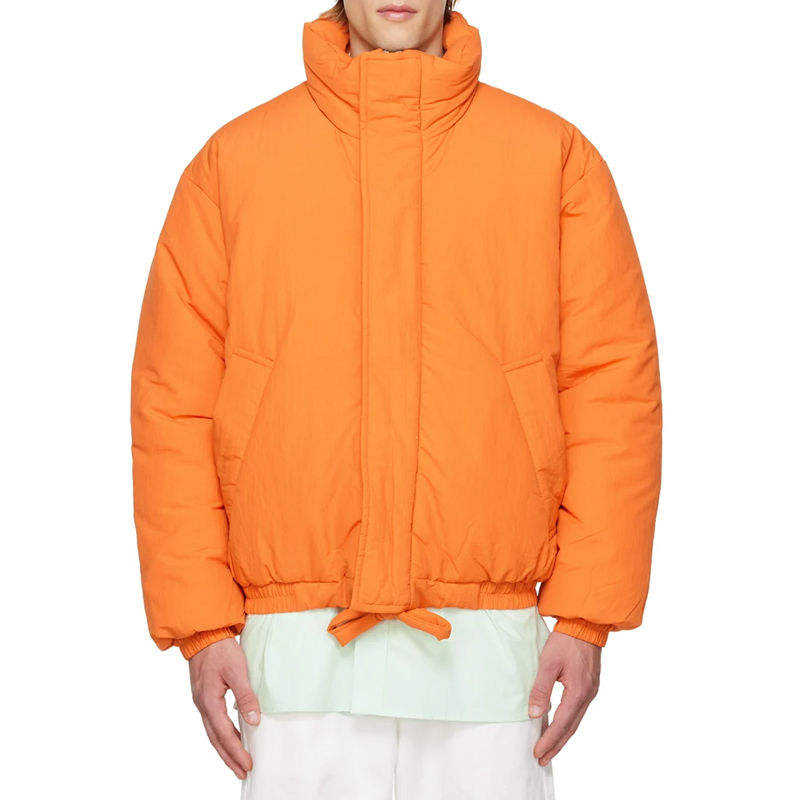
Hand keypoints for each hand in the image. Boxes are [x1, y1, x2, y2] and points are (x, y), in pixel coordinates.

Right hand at [189, 637, 260, 778]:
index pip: (224, 734)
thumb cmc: (221, 650)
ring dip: (225, 748)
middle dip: (229, 757)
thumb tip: (254, 721)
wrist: (204, 633)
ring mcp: (202, 701)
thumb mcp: (237, 670)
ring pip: (213, 732)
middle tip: (242, 772)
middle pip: (215, 739)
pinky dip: (222, 734)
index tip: (248, 765)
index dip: (237, 751)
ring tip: (237, 761)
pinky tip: (232, 735)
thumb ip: (245, 696)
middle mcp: (203, 705)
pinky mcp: (205, 695)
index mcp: (209, 702)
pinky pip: (213, 721)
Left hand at [529, 630, 600, 765]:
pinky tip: (559, 724)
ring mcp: (590, 691)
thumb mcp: (548, 662)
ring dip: (562, 736)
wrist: (585, 624)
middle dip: (556, 745)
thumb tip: (533, 714)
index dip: (549, 740)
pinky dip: (568, 722)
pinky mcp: (589, 685)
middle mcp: (587, 696)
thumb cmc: (565, 640)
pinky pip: (578, 711)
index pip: (561, 724)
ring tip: (550, 748)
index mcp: (578, 692)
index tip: (537, 752)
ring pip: (575, 721)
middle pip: (571, 728)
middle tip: (542, 759)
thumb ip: (541, 689)